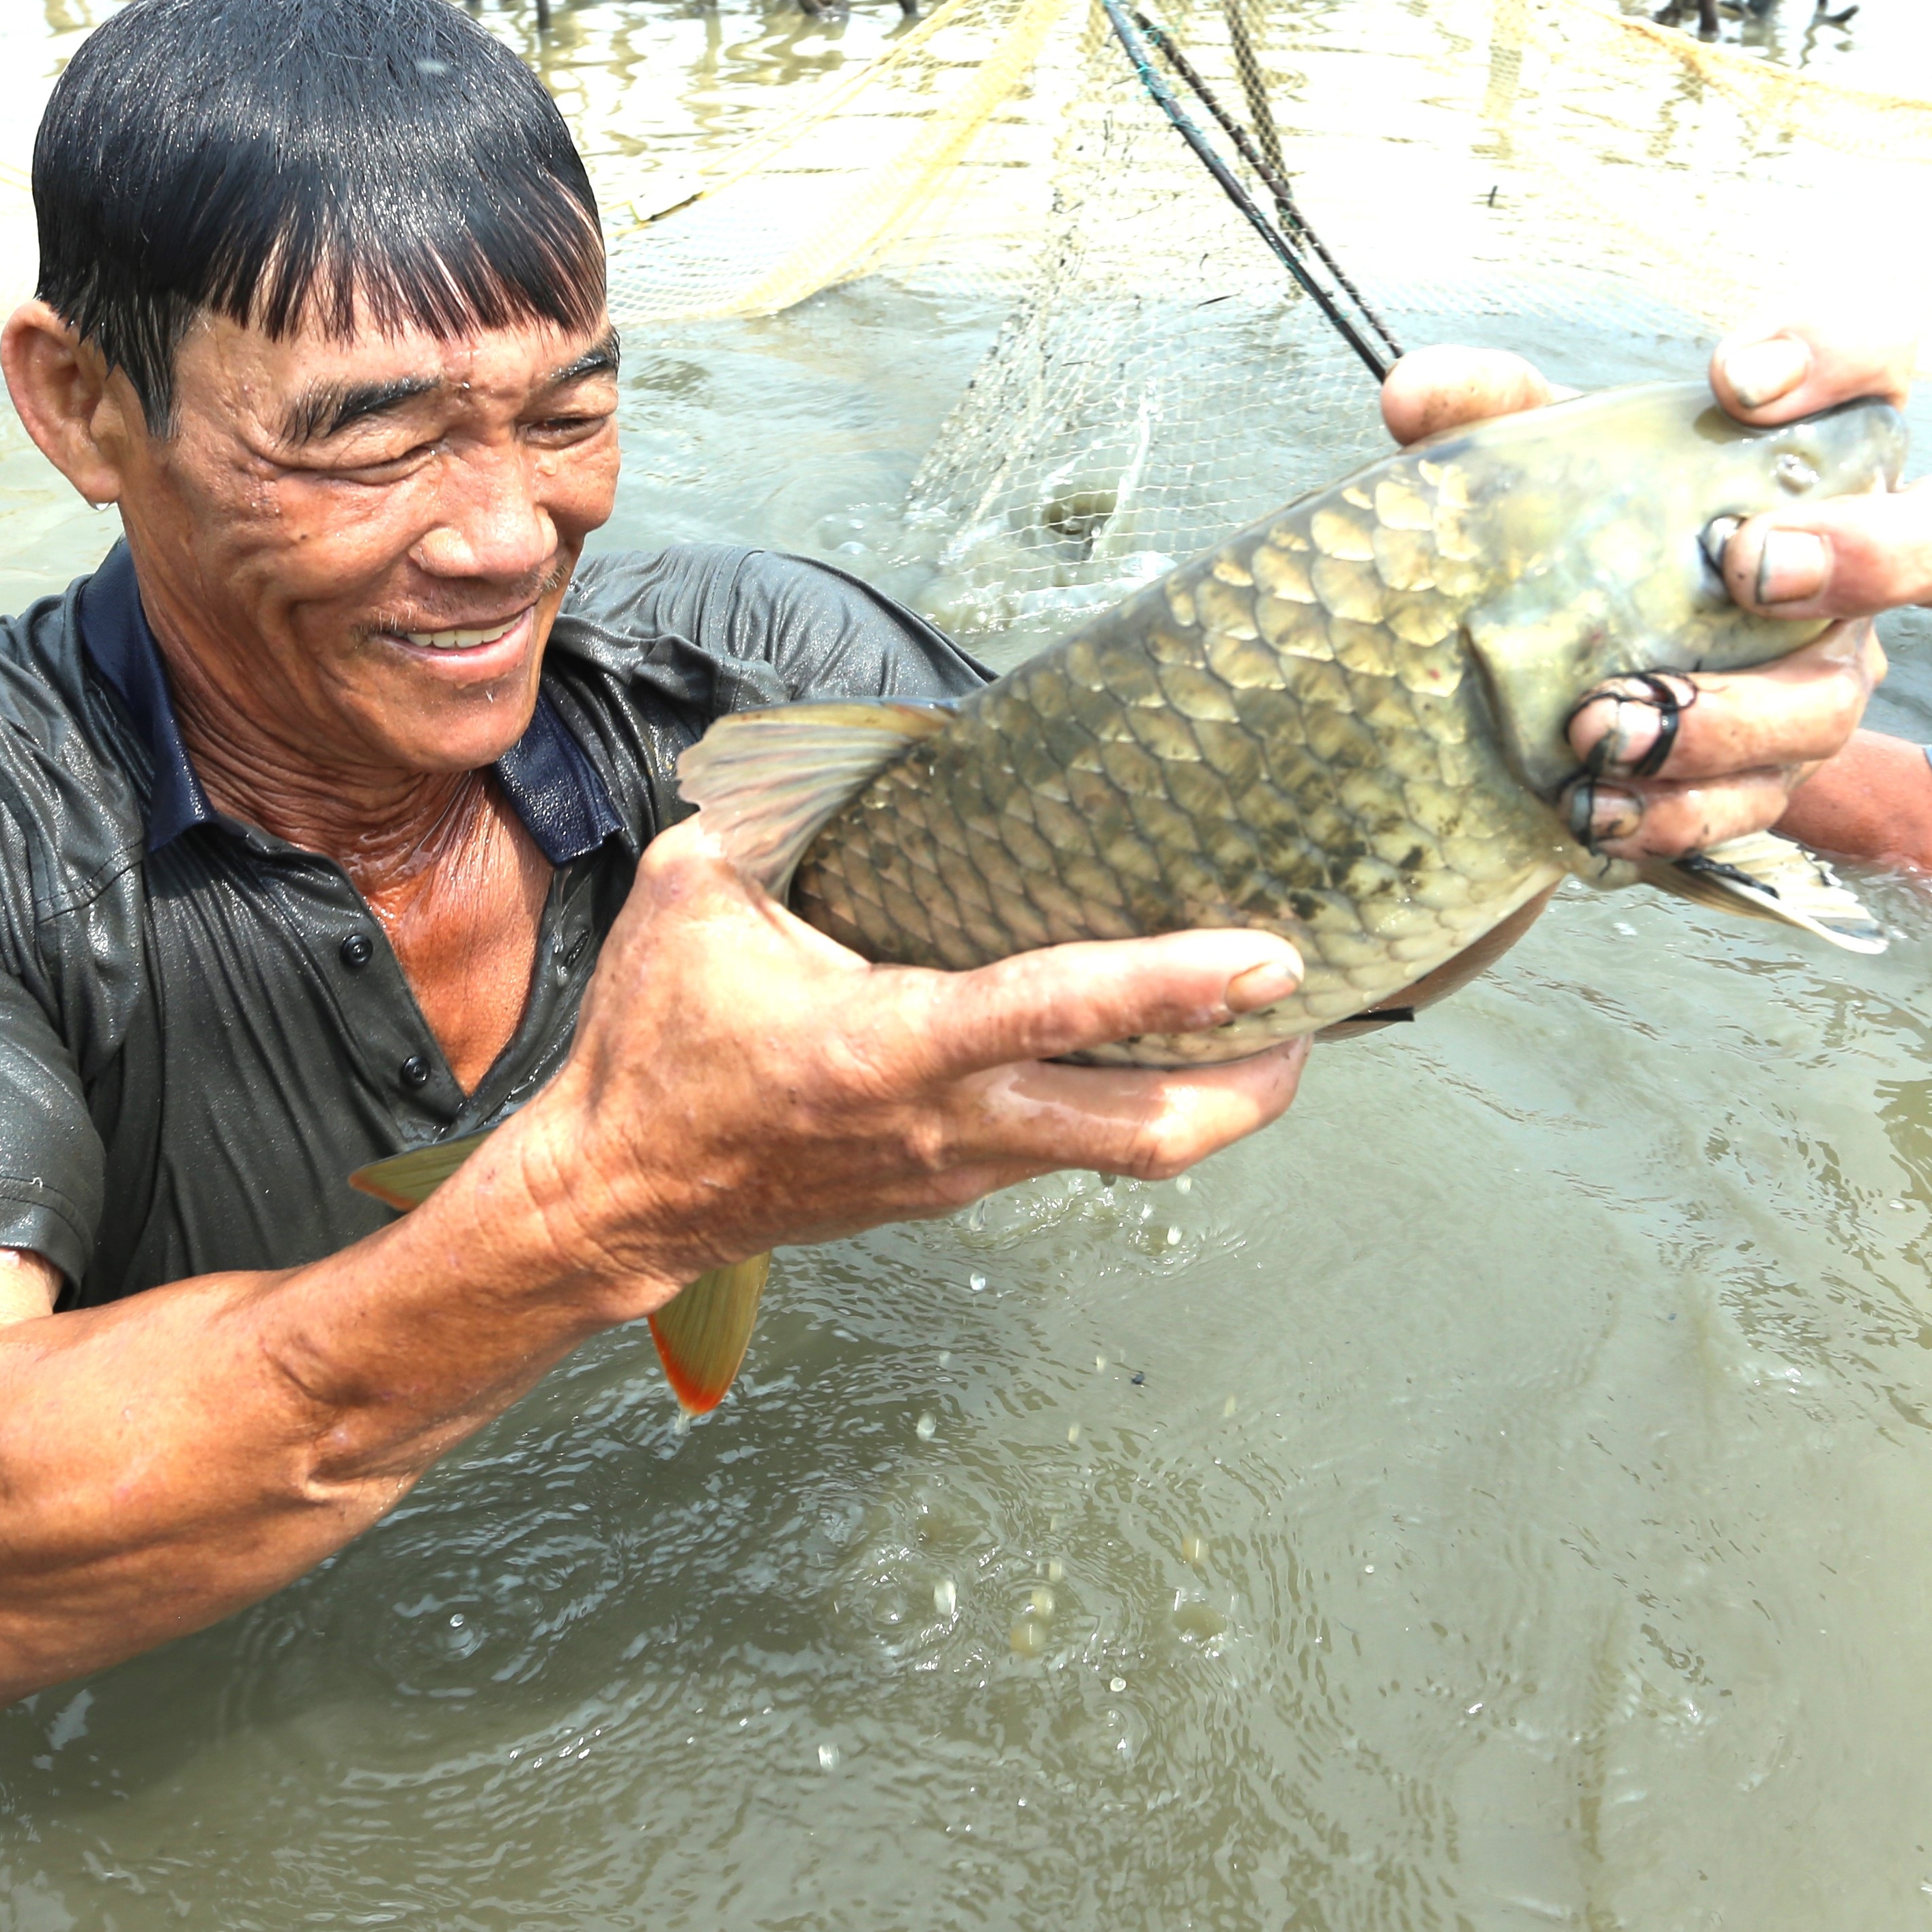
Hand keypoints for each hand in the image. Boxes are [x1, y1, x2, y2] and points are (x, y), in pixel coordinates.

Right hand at [495, 822, 1309, 1304]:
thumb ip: (777, 810)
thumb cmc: (656, 1044)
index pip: (1056, 1010)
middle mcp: (949, 1124)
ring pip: (1126, 1152)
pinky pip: (1074, 1150)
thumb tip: (854, 738)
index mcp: (887, 1047)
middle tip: (1314, 1010)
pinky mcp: (959, 1189)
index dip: (1174, 982)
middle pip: (1149, 1135)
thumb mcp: (695, 896)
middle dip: (1253, 1084)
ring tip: (1270, 1021)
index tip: (1270, 956)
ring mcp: (963, 1170)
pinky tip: (1154, 1046)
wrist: (618, 1194)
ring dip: (1211, 1098)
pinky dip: (1132, 1101)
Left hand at [1375, 336, 1931, 862]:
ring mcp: (1825, 673)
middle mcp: (1855, 557)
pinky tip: (1593, 807)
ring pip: (1838, 702)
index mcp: (1815, 446)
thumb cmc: (1579, 522)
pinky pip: (1756, 806)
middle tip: (1749, 565)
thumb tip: (1419, 399)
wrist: (1548, 661)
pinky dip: (1672, 813)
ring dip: (1726, 719)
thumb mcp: (1533, 456)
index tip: (1733, 376)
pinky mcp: (1772, 772)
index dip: (1841, 354)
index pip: (1884, 360)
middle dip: (1871, 555)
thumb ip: (1486, 411)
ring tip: (1607, 721)